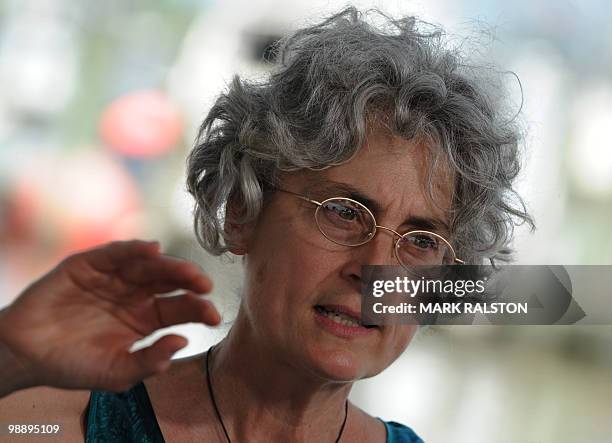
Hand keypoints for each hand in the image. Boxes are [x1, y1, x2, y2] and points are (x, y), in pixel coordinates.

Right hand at [0, 240, 219, 393]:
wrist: (24, 355)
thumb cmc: (73, 365)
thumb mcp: (116, 373)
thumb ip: (149, 362)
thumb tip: (182, 343)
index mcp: (147, 319)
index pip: (179, 309)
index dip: (198, 310)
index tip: (213, 315)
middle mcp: (136, 295)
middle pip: (170, 282)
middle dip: (189, 282)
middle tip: (205, 286)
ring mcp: (114, 278)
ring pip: (148, 265)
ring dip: (168, 265)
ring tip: (185, 271)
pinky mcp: (90, 265)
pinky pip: (116, 253)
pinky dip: (133, 249)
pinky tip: (151, 249)